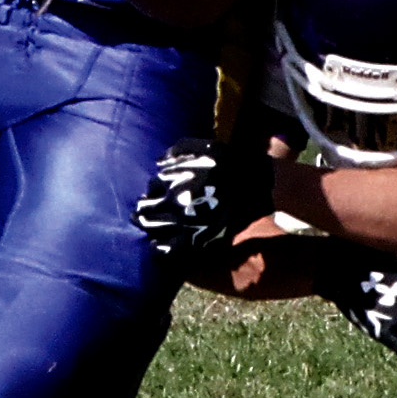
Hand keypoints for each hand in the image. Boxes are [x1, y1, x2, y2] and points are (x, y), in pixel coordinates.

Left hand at [134, 138, 275, 254]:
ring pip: (151, 227)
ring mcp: (182, 223)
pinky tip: (156, 244)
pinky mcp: (193, 241)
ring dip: (146, 224)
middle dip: (144, 208)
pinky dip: (158, 248)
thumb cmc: (229, 165)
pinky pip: (167, 250)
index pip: (152, 186)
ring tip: (143, 223)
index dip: (154, 188)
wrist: (253, 189)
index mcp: (173, 179)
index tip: (157, 191)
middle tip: (143, 209)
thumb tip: (159, 161)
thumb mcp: (205, 147)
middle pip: (145, 208)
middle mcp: (173, 201)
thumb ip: (179, 150)